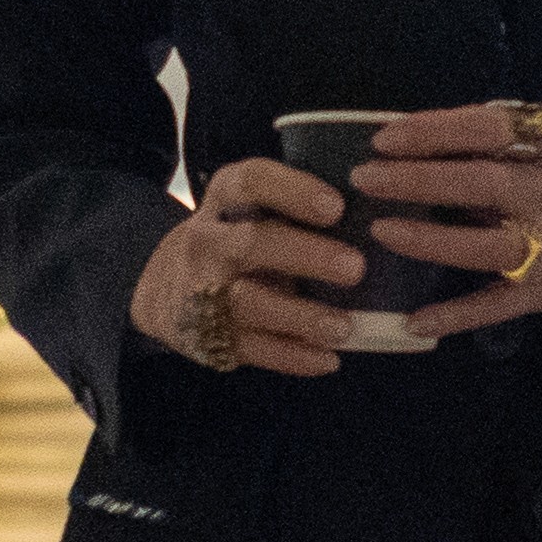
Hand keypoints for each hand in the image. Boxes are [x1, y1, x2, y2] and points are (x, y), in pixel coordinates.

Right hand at [128, 156, 378, 379]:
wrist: (164, 287)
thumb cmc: (234, 238)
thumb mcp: (247, 209)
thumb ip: (294, 207)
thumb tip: (377, 211)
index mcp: (223, 201)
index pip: (250, 182)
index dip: (293, 191)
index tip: (336, 206)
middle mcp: (208, 243)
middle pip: (252, 244)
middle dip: (306, 255)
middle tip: (356, 267)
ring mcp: (205, 293)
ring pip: (250, 303)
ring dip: (301, 316)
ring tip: (344, 327)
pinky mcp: (210, 337)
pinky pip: (252, 349)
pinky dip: (292, 356)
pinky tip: (328, 359)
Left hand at [357, 102, 541, 338]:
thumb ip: (492, 146)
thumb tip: (411, 137)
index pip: (487, 131)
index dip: (435, 130)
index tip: (385, 136)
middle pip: (482, 185)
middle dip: (421, 180)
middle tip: (366, 177)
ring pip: (484, 247)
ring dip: (431, 241)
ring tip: (382, 231)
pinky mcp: (539, 294)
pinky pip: (492, 307)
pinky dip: (454, 317)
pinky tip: (414, 321)